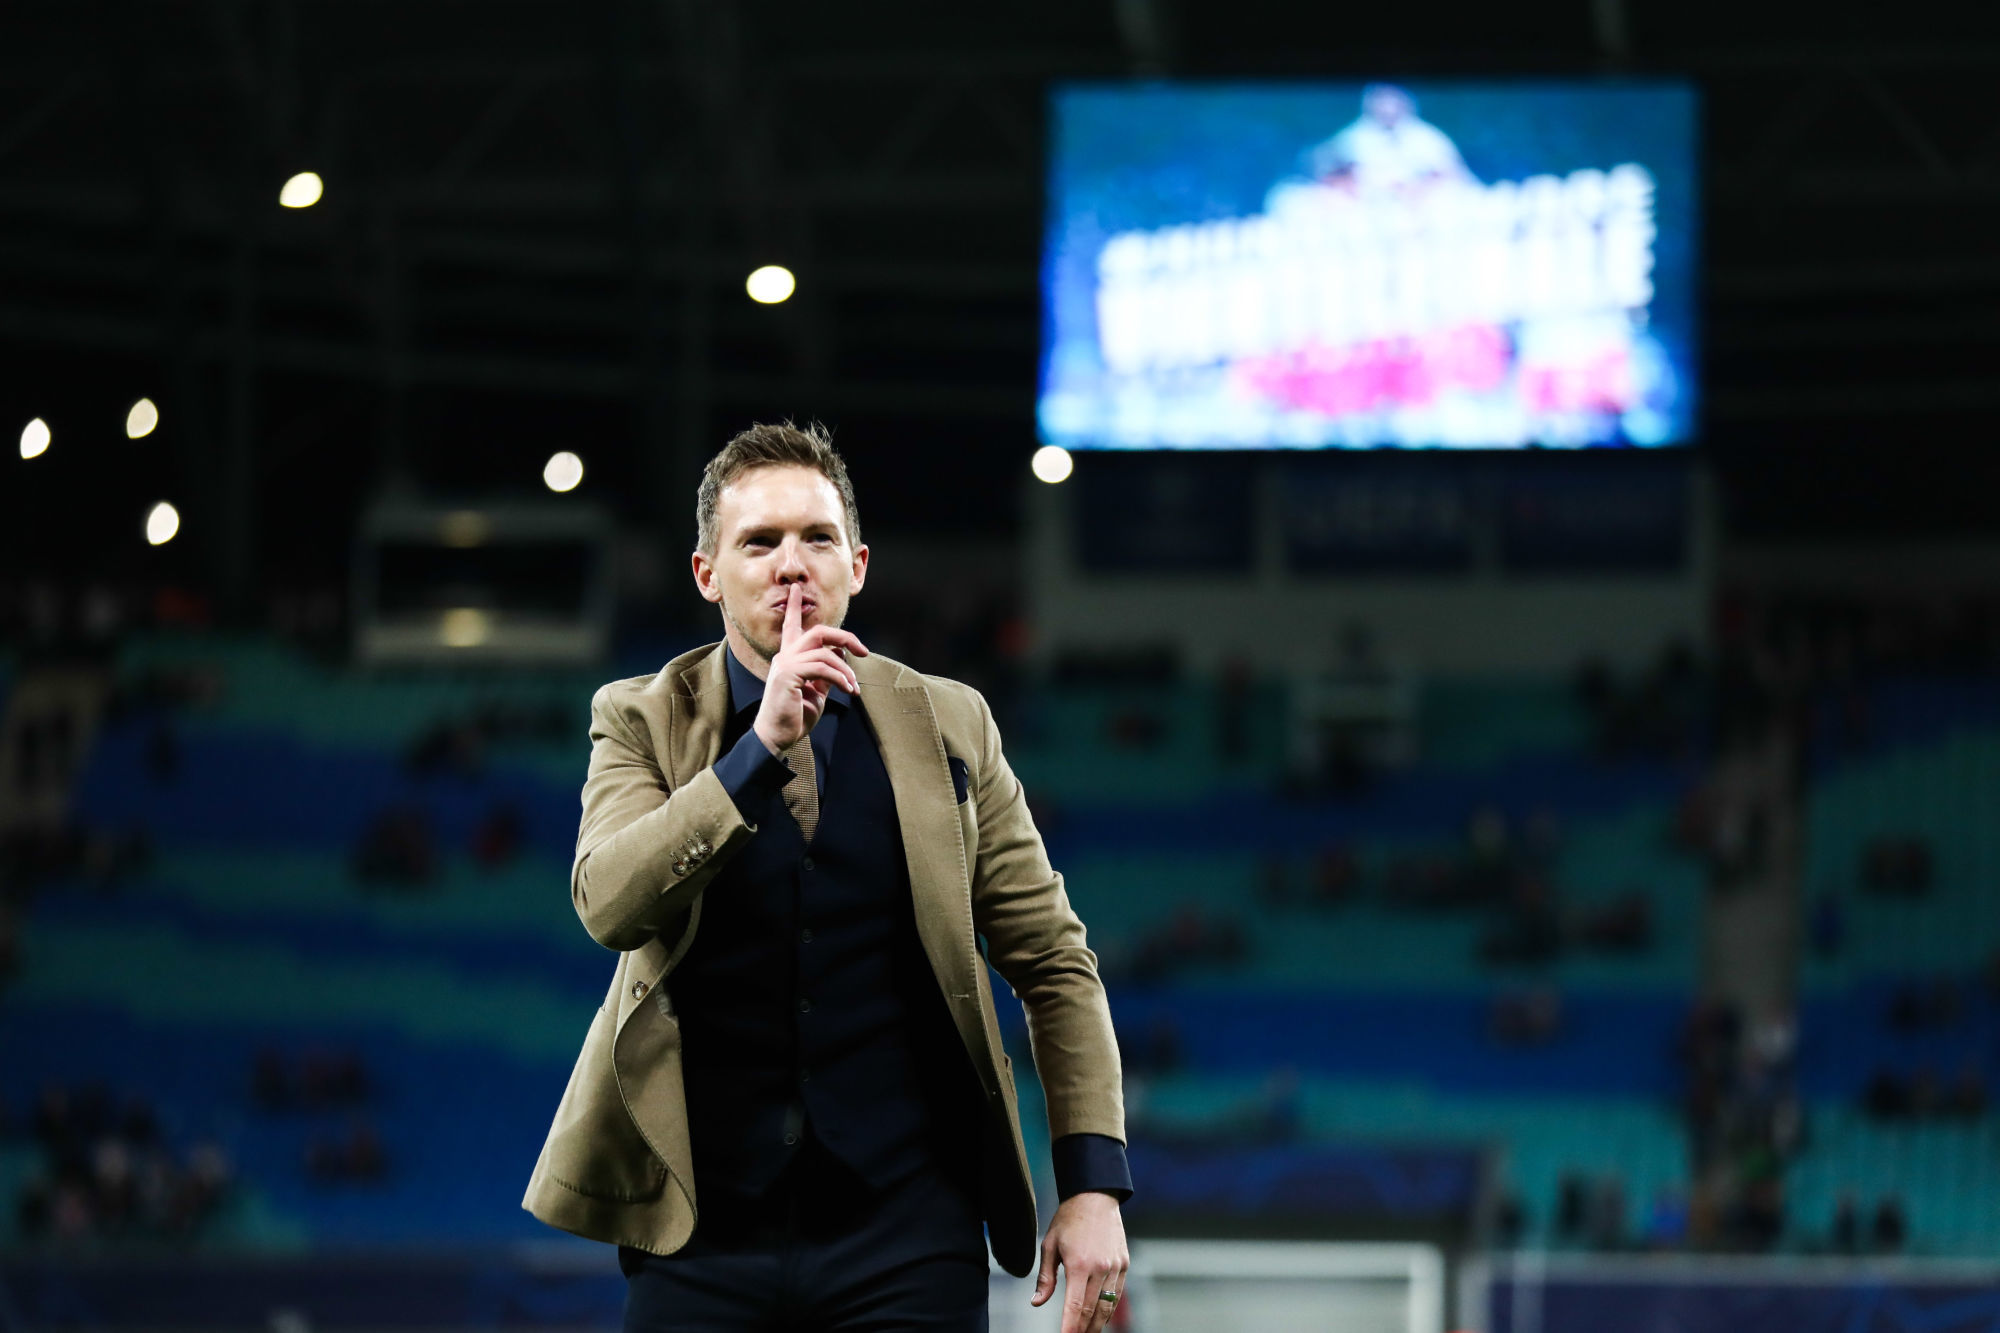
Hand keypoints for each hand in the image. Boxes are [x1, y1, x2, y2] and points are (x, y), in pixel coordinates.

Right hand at [751, 583, 866, 754]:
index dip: (795, 607)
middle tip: (863, 651)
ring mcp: (785, 664)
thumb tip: (840, 656)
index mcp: (790, 658)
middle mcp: (785, 656)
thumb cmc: (795, 715)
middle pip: (819, 631)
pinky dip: (840, 678)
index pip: (792, 626)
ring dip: (846, 670)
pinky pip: (822, 668)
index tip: (796, 588)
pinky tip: (848, 691)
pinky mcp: (788, 675)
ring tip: (853, 688)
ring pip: (825, 651)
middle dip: (845, 637)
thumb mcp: (816, 692)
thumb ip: (826, 673)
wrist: (777, 737)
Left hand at [1031, 1192, 1128, 1332]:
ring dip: (1097, 1324)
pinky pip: (1117, 1294)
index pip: (1075, 1306)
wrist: (1095, 1197)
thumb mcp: (1050, 1245)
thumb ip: (1046, 1278)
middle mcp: (1100, 1268)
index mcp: (1079, 1264)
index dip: (1070, 1327)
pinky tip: (1101, 1317)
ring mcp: (1115, 1267)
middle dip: (1082, 1329)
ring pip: (1107, 1306)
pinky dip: (1109, 1309)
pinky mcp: (1124, 1264)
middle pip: (1091, 1310)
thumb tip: (1037, 1301)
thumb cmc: (1069, 1220)